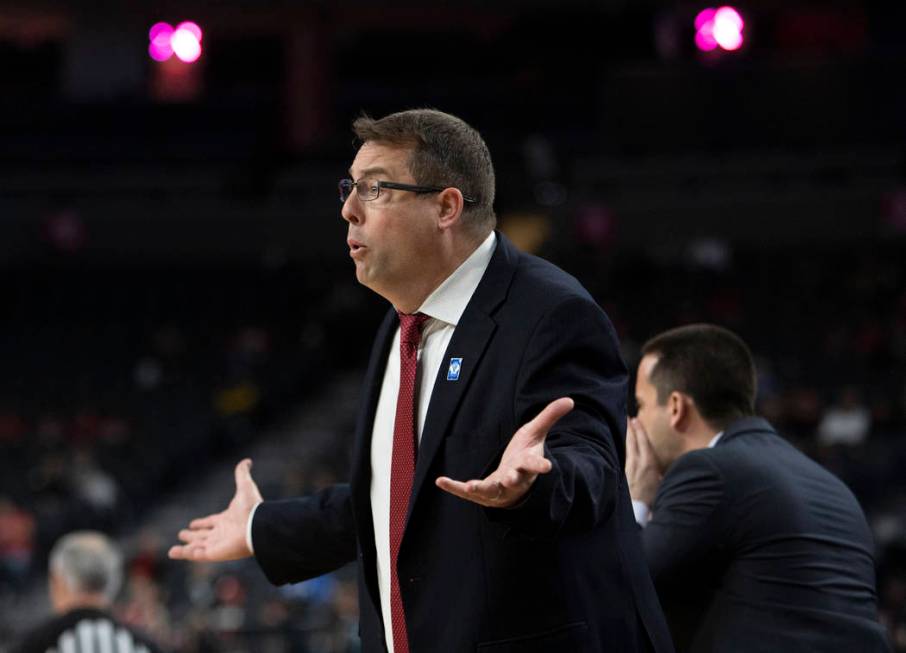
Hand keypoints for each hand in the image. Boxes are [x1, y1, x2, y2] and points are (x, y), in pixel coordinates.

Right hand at [168, 458, 262, 561]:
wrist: (258, 525)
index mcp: (228, 520)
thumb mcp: (245, 486)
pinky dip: (184, 553)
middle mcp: (222, 533)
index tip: (192, 523)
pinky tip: (173, 552)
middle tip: (182, 534)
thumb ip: (242, 474)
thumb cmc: (252, 508)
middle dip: (193, 536)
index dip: (203, 523)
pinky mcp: (215, 554)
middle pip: (204, 536)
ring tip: (172, 551)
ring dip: (186, 548)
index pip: (212, 522)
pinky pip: (196, 555)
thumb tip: (247, 460)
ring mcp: (218, 545)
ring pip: (197, 547)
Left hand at [435, 397, 573, 507]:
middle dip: (513, 480)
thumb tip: (570, 400)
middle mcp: (514, 480)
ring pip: (491, 491)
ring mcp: (498, 489)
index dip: (540, 466)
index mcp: (527, 465)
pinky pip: (466, 492)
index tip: (547, 467)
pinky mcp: (482, 493)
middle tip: (511, 478)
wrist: (516, 484)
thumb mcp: (536, 435)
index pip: (535, 465)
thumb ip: (549, 417)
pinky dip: (454, 488)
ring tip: (471, 486)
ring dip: (481, 488)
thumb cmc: (525, 456)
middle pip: (515, 481)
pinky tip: (440, 481)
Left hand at [625, 417, 661, 507]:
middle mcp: (637, 462)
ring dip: (625, 435)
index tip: (635, 419)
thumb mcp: (662, 483)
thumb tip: (661, 471)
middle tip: (625, 416)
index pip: (643, 441)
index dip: (639, 429)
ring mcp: (628, 467)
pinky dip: (622, 447)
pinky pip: (623, 455)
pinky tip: (621, 444)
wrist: (639, 509)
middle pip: (631, 441)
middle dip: (629, 428)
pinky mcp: (623, 472)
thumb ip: (660, 473)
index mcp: (649, 462)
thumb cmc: (654, 497)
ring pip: (626, 447)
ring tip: (623, 426)